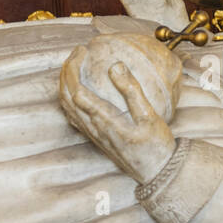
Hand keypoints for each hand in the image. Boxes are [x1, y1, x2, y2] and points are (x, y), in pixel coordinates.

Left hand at [59, 47, 176, 182]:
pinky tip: (77, 89)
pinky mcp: (95, 137)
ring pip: (67, 106)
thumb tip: (115, 65)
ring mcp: (92, 134)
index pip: (77, 91)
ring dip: (65, 83)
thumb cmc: (155, 144)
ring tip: (73, 65)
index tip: (83, 50)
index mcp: (105, 121)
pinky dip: (69, 97)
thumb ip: (131, 90)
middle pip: (66, 97)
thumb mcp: (149, 115)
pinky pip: (73, 115)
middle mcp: (93, 128)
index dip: (74, 68)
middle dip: (66, 71)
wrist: (156, 171)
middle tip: (77, 52)